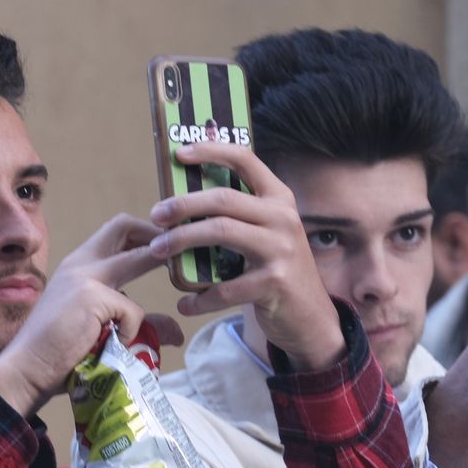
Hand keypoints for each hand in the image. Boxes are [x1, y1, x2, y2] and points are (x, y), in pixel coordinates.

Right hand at [0, 214, 169, 417]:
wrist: (27, 370)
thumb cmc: (59, 355)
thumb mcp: (103, 332)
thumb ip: (139, 325)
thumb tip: (176, 330)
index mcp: (77, 267)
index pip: (112, 234)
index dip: (142, 235)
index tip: (165, 249)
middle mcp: (80, 264)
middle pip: (122, 226)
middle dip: (155, 233)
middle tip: (178, 248)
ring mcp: (85, 277)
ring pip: (139, 258)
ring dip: (159, 263)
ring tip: (173, 275)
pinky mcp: (92, 296)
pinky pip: (134, 311)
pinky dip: (131, 331)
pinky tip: (113, 346)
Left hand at [147, 140, 343, 371]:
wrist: (310, 316)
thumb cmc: (275, 269)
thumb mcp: (265, 233)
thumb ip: (238, 214)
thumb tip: (182, 199)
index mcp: (278, 198)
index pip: (245, 159)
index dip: (210, 150)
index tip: (178, 154)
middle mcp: (283, 217)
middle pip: (223, 198)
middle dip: (183, 204)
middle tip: (156, 215)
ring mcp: (282, 249)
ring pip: (221, 231)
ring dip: (181, 240)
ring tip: (158, 250)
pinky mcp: (275, 282)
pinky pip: (225, 287)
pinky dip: (199, 298)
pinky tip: (185, 303)